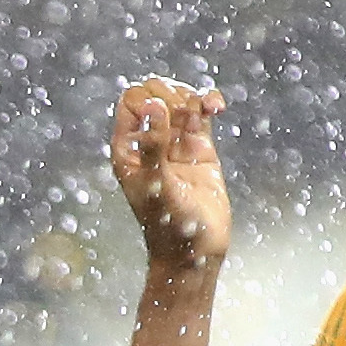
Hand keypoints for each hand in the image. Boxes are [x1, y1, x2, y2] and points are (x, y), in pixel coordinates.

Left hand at [110, 78, 230, 266]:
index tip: (166, 113)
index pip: (133, 101)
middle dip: (172, 94)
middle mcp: (150, 142)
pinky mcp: (201, 149)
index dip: (150, 97)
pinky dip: (209, 103)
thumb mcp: (156, 184)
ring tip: (203, 111)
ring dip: (192, 97)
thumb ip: (154, 145)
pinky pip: (202, 115)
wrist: (195, 252)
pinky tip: (216, 106)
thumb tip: (153, 105)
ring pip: (181, 101)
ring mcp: (176, 144)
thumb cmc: (167, 225)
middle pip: (157, 94)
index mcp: (128, 148)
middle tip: (185, 113)